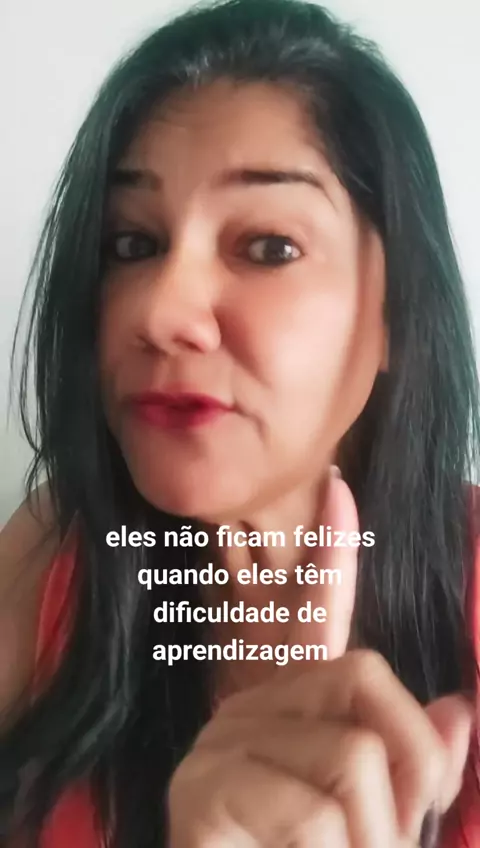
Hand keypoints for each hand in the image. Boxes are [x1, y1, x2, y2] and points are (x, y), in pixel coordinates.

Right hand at [167, 473, 472, 846]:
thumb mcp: (375, 820)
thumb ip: (412, 761)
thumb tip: (458, 710)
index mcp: (292, 712)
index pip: (314, 616)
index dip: (332, 554)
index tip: (341, 487)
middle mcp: (249, 711)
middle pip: (365, 680)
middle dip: (413, 767)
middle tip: (401, 833)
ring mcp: (221, 749)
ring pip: (352, 761)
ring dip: (375, 840)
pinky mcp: (200, 796)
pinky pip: (311, 813)